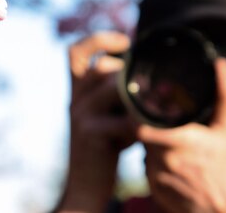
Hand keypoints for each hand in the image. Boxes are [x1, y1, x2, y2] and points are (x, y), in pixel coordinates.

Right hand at [55, 31, 135, 212]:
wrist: (86, 186)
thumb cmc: (105, 149)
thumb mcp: (110, 115)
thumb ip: (120, 94)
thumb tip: (146, 76)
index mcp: (78, 91)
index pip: (75, 52)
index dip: (98, 39)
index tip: (124, 41)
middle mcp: (75, 99)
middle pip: (99, 66)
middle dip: (127, 74)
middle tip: (147, 89)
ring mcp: (80, 115)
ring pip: (112, 86)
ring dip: (137, 96)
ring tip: (150, 110)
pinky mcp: (90, 133)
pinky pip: (122, 117)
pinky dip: (140, 122)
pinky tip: (145, 131)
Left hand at [138, 58, 225, 212]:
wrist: (225, 211)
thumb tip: (221, 64)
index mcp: (179, 140)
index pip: (140, 123)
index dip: (136, 112)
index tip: (142, 102)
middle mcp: (163, 159)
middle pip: (139, 134)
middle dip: (145, 124)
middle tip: (156, 117)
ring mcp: (156, 176)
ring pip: (141, 150)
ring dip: (149, 143)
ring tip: (166, 137)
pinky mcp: (154, 189)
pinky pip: (145, 167)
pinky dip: (153, 160)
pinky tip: (169, 158)